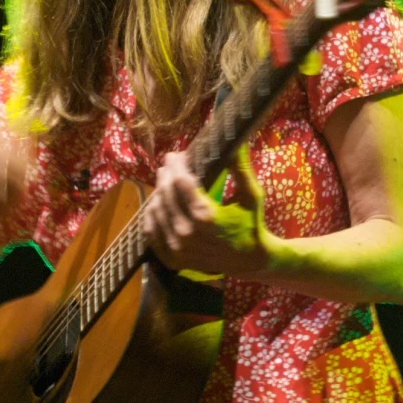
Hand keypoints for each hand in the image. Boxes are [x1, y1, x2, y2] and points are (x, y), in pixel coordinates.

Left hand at [142, 150, 271, 277]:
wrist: (249, 261)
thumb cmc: (251, 223)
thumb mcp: (251, 195)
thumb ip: (240, 168)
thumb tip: (234, 141)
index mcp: (205, 215)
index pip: (179, 181)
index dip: (175, 164)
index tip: (175, 155)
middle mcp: (187, 232)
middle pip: (165, 194)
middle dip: (165, 174)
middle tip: (168, 164)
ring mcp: (177, 247)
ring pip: (155, 211)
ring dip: (157, 192)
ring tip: (164, 181)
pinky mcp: (172, 258)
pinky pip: (151, 232)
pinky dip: (151, 216)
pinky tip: (156, 204)